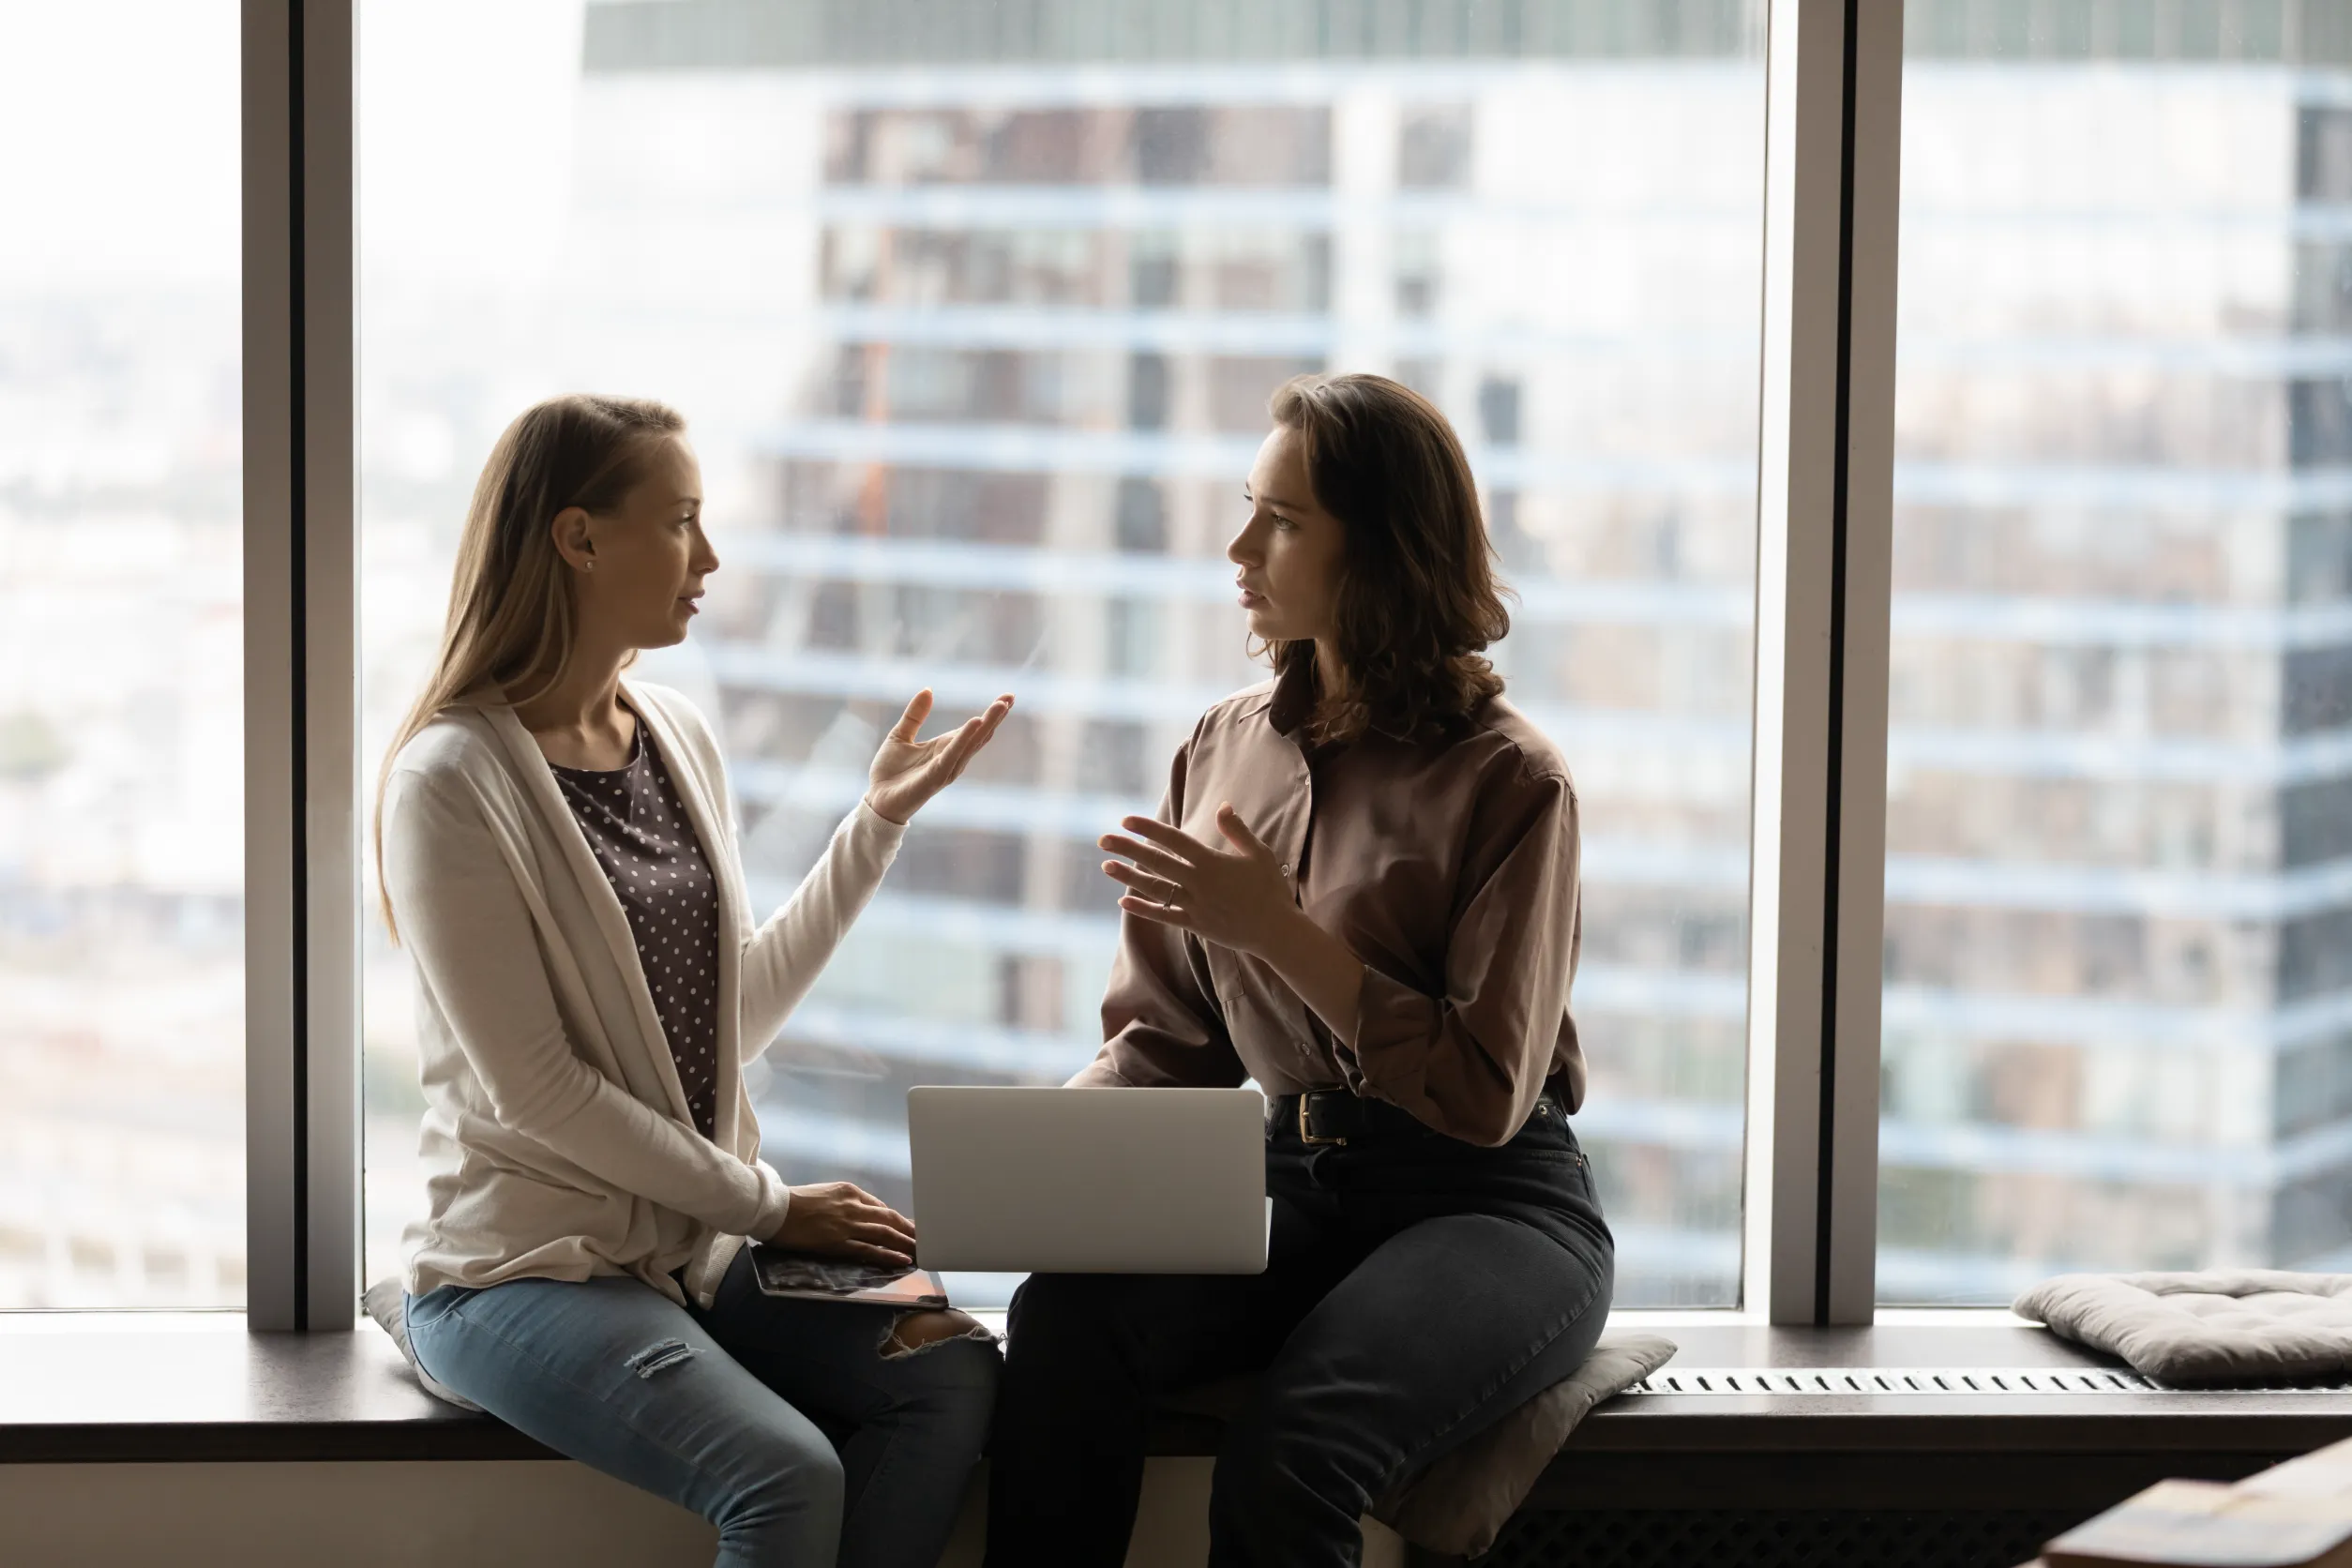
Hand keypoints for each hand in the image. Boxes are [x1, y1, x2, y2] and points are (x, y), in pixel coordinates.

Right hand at [765, 1181, 918, 1267]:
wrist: (775, 1209)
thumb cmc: (795, 1201)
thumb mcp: (826, 1193)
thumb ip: (846, 1201)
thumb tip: (863, 1212)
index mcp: (850, 1191)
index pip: (881, 1207)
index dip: (897, 1220)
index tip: (908, 1228)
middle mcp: (853, 1206)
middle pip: (890, 1219)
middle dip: (909, 1230)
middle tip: (925, 1240)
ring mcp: (848, 1224)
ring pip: (885, 1234)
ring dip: (905, 1243)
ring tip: (920, 1251)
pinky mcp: (839, 1242)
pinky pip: (870, 1249)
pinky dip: (889, 1254)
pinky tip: (902, 1259)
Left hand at [864, 688, 1012, 824]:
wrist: (876, 800)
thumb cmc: (889, 772)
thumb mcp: (900, 735)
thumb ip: (915, 714)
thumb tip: (928, 689)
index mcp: (945, 747)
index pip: (974, 728)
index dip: (990, 713)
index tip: (1008, 696)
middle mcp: (951, 758)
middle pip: (979, 735)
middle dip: (995, 717)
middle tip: (1011, 697)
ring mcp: (946, 768)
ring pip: (972, 744)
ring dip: (987, 724)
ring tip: (1000, 706)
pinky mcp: (935, 777)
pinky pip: (952, 755)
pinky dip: (964, 739)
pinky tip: (975, 723)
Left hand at [1099, 803, 1298, 957]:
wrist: (1276, 931)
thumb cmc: (1270, 889)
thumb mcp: (1259, 854)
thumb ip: (1237, 830)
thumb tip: (1223, 806)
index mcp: (1212, 862)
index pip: (1174, 840)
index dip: (1149, 829)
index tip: (1127, 820)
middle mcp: (1199, 883)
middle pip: (1157, 862)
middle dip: (1128, 849)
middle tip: (1103, 839)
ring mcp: (1195, 905)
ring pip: (1155, 889)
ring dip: (1128, 877)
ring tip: (1106, 866)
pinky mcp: (1195, 924)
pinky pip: (1164, 916)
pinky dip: (1144, 910)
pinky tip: (1123, 902)